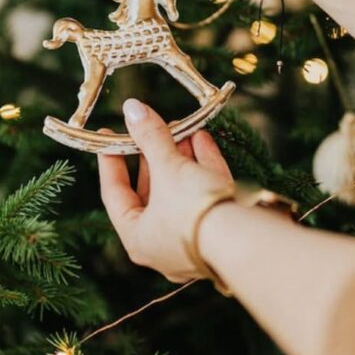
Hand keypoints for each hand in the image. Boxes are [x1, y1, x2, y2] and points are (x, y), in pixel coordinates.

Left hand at [98, 99, 233, 283]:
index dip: (111, 160)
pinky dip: (202, 166)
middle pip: (151, 191)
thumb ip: (150, 137)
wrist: (247, 240)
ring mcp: (195, 241)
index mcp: (138, 239)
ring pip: (181, 191)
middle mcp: (163, 245)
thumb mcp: (168, 168)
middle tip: (153, 126)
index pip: (115, 193)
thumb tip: (132, 108)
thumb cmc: (194, 210)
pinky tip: (202, 139)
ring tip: (182, 126)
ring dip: (181, 156)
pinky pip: (205, 195)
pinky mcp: (221, 232)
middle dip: (154, 154)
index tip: (108, 133)